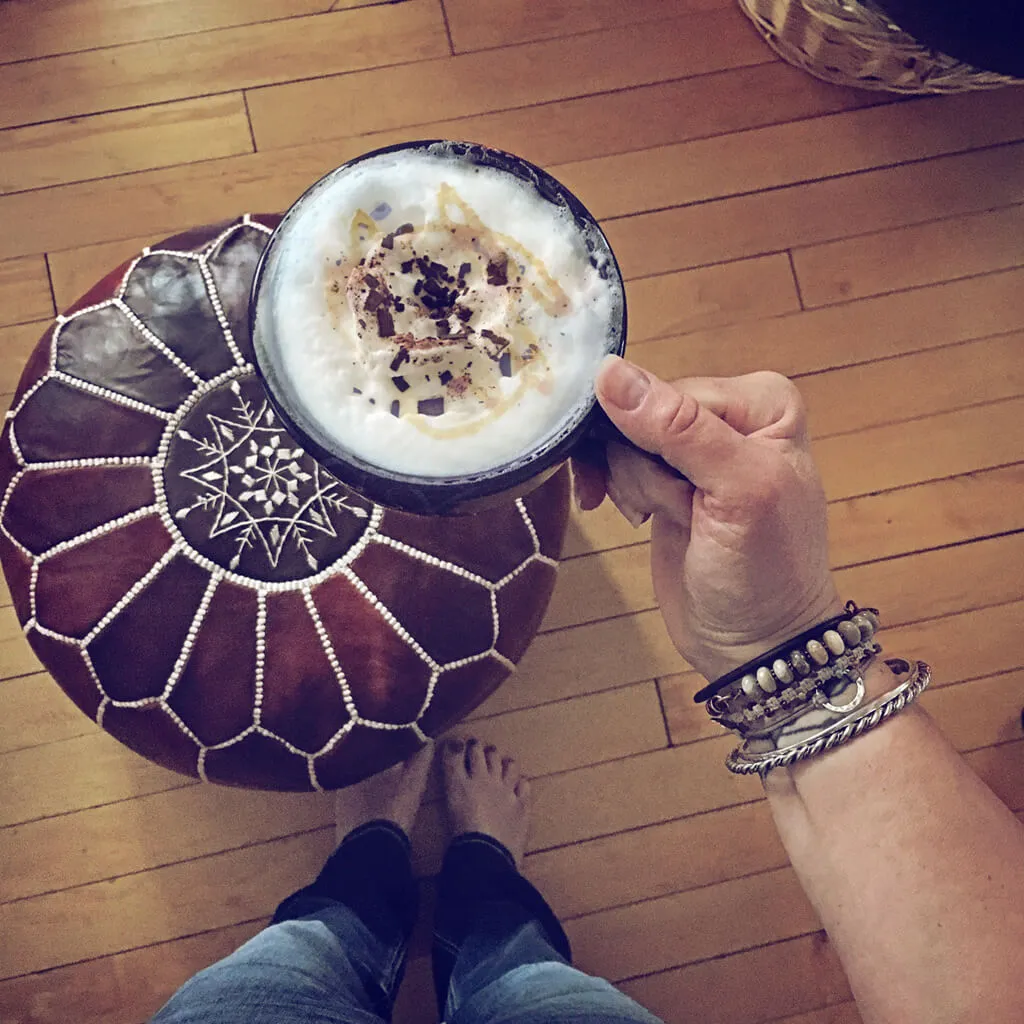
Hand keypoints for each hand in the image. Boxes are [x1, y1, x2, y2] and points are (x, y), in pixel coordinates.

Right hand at [573, 356, 842, 680]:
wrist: (756, 644)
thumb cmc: (764, 571)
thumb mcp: (736, 491)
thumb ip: (678, 428)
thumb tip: (609, 372)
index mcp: (760, 402)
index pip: (671, 392)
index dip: (659, 440)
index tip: (677, 489)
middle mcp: (727, 415)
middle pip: (641, 413)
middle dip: (644, 466)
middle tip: (673, 508)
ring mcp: (692, 451)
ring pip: (621, 440)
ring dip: (632, 485)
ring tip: (666, 519)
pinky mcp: (663, 481)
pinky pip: (614, 462)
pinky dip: (612, 488)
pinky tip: (633, 517)